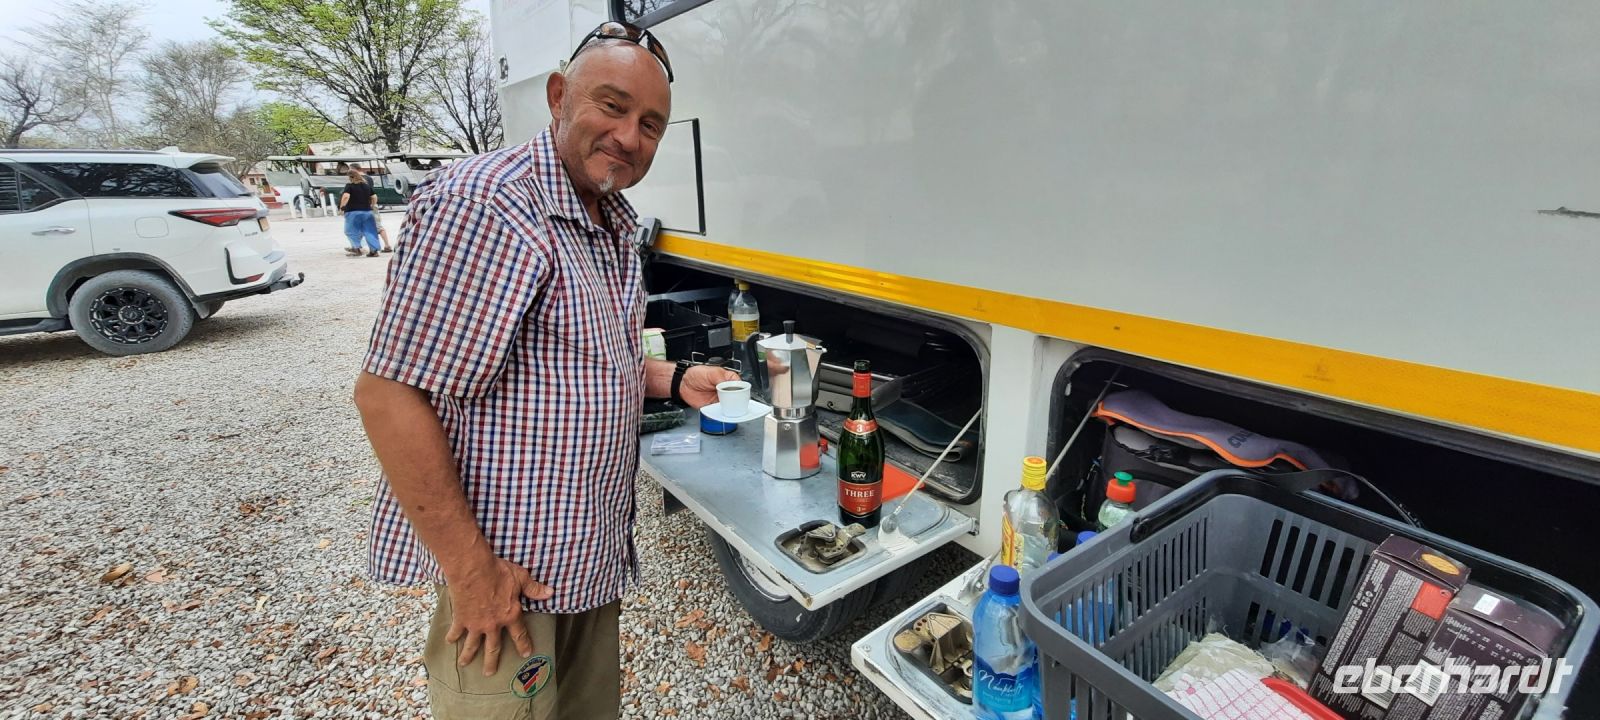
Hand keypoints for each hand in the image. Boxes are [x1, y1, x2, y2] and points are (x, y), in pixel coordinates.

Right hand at [445, 557, 553, 674]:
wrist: (473, 568)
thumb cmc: (498, 571)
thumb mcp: (520, 578)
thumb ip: (534, 589)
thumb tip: (550, 593)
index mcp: (510, 615)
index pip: (519, 634)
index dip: (523, 644)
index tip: (525, 653)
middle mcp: (493, 624)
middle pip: (493, 647)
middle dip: (491, 661)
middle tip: (489, 673)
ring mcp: (476, 623)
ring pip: (473, 644)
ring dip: (469, 655)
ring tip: (464, 664)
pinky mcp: (461, 618)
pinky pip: (456, 630)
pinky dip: (452, 636)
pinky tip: (449, 642)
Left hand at [678, 365, 739, 408]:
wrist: (683, 384)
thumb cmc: (696, 374)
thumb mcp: (711, 372)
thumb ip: (722, 379)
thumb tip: (730, 386)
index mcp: (728, 379)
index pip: (740, 386)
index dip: (740, 391)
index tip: (737, 394)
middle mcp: (726, 390)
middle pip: (736, 398)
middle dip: (735, 401)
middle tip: (730, 401)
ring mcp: (721, 399)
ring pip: (730, 406)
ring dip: (729, 408)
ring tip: (726, 406)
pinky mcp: (714, 406)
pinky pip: (721, 411)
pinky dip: (721, 412)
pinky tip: (720, 410)